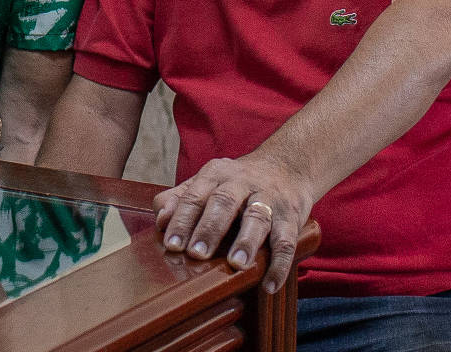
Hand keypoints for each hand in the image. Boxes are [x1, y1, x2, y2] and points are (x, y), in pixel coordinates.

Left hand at [154, 154, 311, 293]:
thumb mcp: (209, 181)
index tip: (171, 244)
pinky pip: (287, 240)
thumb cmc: (239, 182)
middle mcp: (242, 183)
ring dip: (247, 241)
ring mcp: (269, 199)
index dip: (182, 219)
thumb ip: (181, 198)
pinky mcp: (291, 216)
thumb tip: (160, 219)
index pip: (195, 195)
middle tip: (196, 253)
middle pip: (224, 202)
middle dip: (210, 228)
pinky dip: (280, 264)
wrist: (288, 165)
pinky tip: (270, 284)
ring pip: (258, 218)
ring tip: (236, 264)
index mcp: (217, 174)